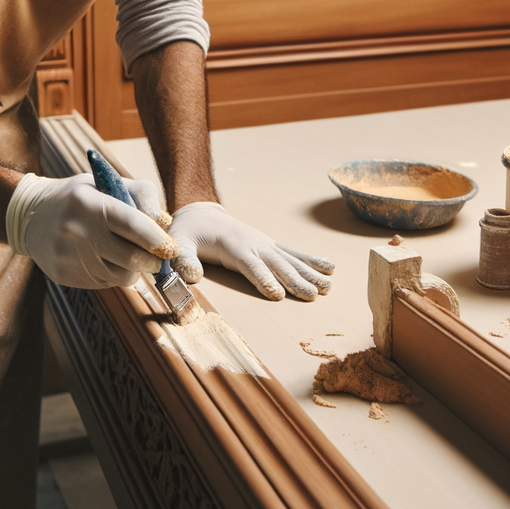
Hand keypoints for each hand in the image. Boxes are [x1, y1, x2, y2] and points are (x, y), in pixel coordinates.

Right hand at [6, 172, 173, 287]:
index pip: (134, 226)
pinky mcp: (63, 275)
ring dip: (134, 268)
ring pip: (120, 275)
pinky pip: (104, 283)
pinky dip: (115, 274)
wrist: (31, 216)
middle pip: (131, 258)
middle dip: (153, 260)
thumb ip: (140, 194)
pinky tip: (109, 260)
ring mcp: (68, 256)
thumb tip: (163, 221)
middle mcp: (77, 231)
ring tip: (131, 255)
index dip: (158, 240)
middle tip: (160, 257)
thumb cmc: (79, 197)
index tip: (172, 247)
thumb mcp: (106, 182)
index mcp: (90, 204)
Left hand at [169, 202, 334, 300]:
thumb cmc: (189, 232)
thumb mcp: (179, 242)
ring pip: (290, 259)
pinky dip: (312, 260)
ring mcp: (265, 243)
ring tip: (327, 288)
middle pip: (276, 264)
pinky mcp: (270, 245)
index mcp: (232, 245)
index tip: (278, 294)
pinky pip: (294, 253)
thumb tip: (192, 277)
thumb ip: (183, 259)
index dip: (263, 278)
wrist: (201, 213)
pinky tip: (330, 268)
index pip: (250, 264)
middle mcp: (254, 243)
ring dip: (309, 273)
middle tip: (312, 296)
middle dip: (294, 280)